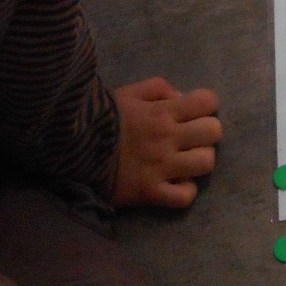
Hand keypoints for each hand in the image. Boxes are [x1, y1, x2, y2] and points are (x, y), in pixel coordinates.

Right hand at [112, 78, 221, 208]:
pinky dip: (185, 191)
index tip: (193, 113)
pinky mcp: (151, 192)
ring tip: (185, 161)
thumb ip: (158, 88)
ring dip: (199, 161)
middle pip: (214, 131)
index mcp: (162, 111)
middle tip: (191, 138)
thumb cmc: (101, 119)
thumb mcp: (128, 93)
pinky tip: (175, 184)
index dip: (206, 106)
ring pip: (206, 163)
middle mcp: (167, 138)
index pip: (208, 101)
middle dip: (207, 132)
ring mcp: (161, 167)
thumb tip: (182, 97)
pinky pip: (185, 197)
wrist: (71, 148)